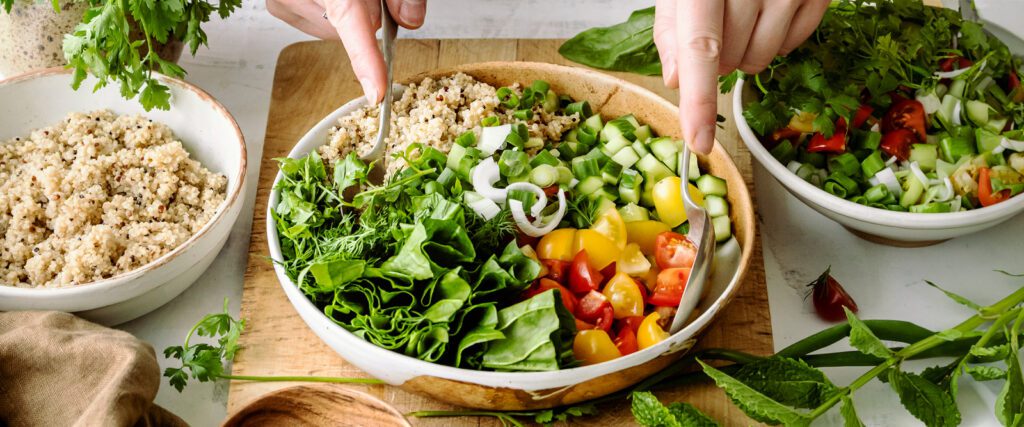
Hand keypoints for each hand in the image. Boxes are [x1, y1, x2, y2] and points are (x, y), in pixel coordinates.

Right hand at [267, 0, 426, 103]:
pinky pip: (317, 25)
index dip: (366, 60)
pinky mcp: (278, 6)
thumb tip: (410, 20)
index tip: (377, 93)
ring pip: (333, 31)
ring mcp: (282, 0)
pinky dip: (329, 14)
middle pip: (346, 28)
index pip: (350, 21)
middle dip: (365, 16)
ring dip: (347, 15)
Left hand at [654, 0, 828, 153]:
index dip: (699, 102)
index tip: (698, 141)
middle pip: (729, 60)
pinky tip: (767, 11)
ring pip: (760, 61)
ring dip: (743, 54)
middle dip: (715, 58)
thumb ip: (672, 27)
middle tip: (715, 24)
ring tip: (740, 15)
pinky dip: (774, 41)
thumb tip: (676, 80)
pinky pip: (792, 46)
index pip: (700, 49)